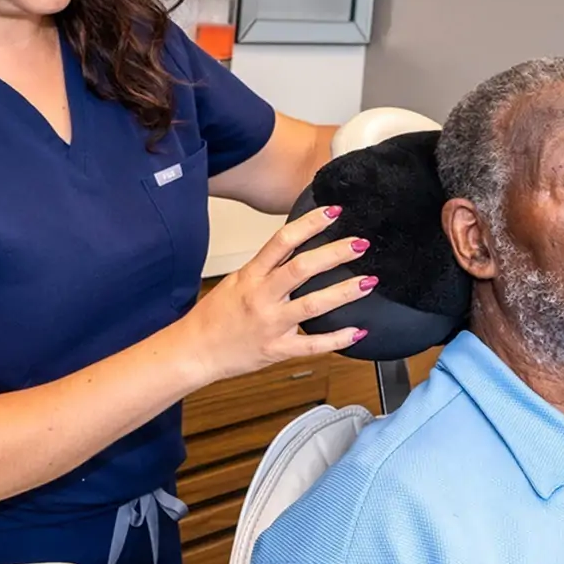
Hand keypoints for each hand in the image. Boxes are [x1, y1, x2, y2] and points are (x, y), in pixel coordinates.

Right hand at [175, 205, 375, 383]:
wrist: (196, 351)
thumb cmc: (215, 316)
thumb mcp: (237, 280)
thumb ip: (266, 266)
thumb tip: (295, 246)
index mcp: (251, 276)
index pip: (282, 241)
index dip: (310, 224)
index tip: (332, 212)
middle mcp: (262, 297)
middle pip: (302, 269)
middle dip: (335, 254)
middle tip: (360, 243)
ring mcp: (271, 324)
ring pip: (312, 305)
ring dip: (344, 292)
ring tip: (367, 281)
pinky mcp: (278, 349)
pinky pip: (312, 345)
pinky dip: (338, 338)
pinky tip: (358, 331)